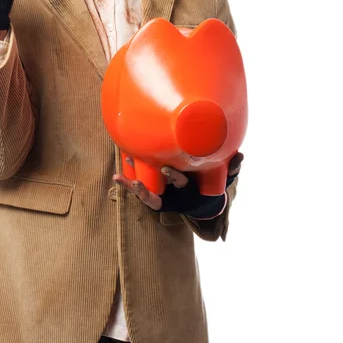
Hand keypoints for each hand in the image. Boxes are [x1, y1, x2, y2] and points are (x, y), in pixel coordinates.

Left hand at [113, 152, 243, 216]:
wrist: (201, 203)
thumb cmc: (209, 184)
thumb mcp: (221, 177)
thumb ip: (232, 168)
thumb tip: (242, 155)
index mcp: (188, 189)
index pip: (181, 183)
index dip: (173, 178)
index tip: (165, 170)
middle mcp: (173, 195)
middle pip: (161, 190)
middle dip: (146, 187)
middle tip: (136, 179)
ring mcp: (163, 196)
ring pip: (147, 195)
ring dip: (135, 187)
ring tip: (124, 179)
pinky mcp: (153, 194)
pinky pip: (138, 190)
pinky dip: (126, 184)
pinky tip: (115, 177)